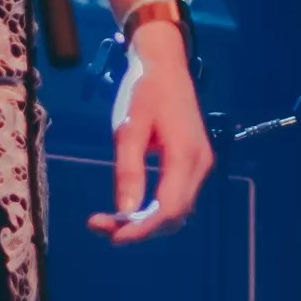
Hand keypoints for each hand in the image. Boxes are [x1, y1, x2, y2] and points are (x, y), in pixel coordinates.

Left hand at [88, 30, 214, 242]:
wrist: (165, 65)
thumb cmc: (144, 91)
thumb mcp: (129, 128)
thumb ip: (128, 170)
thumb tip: (125, 212)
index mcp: (185, 155)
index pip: (169, 209)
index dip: (141, 229)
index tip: (110, 235)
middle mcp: (200, 165)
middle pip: (175, 216)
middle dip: (140, 229)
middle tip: (100, 226)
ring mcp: (200, 164)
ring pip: (178, 210)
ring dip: (146, 222)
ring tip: (110, 220)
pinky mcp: (194, 162)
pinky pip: (178, 197)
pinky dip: (155, 210)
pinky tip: (131, 207)